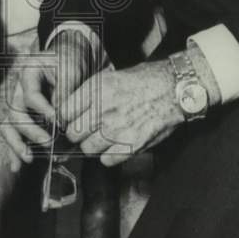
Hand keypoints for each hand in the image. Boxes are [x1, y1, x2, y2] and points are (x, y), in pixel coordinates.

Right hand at [0, 29, 95, 170]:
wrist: (68, 59)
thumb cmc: (69, 62)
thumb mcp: (71, 68)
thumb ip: (65, 90)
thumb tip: (60, 115)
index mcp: (28, 72)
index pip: (31, 95)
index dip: (43, 109)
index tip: (56, 120)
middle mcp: (18, 88)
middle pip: (15, 112)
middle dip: (30, 131)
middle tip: (48, 142)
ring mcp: (18, 103)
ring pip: (9, 125)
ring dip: (17, 144)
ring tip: (29, 158)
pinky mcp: (23, 117)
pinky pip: (13, 134)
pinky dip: (14, 151)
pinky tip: (17, 166)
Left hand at [58, 60, 183, 166]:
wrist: (175, 89)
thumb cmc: (145, 80)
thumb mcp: (111, 77)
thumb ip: (90, 94)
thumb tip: (72, 110)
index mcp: (96, 89)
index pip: (63, 112)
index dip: (65, 119)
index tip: (70, 121)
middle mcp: (103, 109)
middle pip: (73, 133)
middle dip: (78, 134)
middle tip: (86, 132)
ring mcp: (116, 129)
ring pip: (87, 149)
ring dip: (93, 146)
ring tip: (103, 139)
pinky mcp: (131, 145)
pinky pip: (107, 160)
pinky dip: (109, 157)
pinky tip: (116, 146)